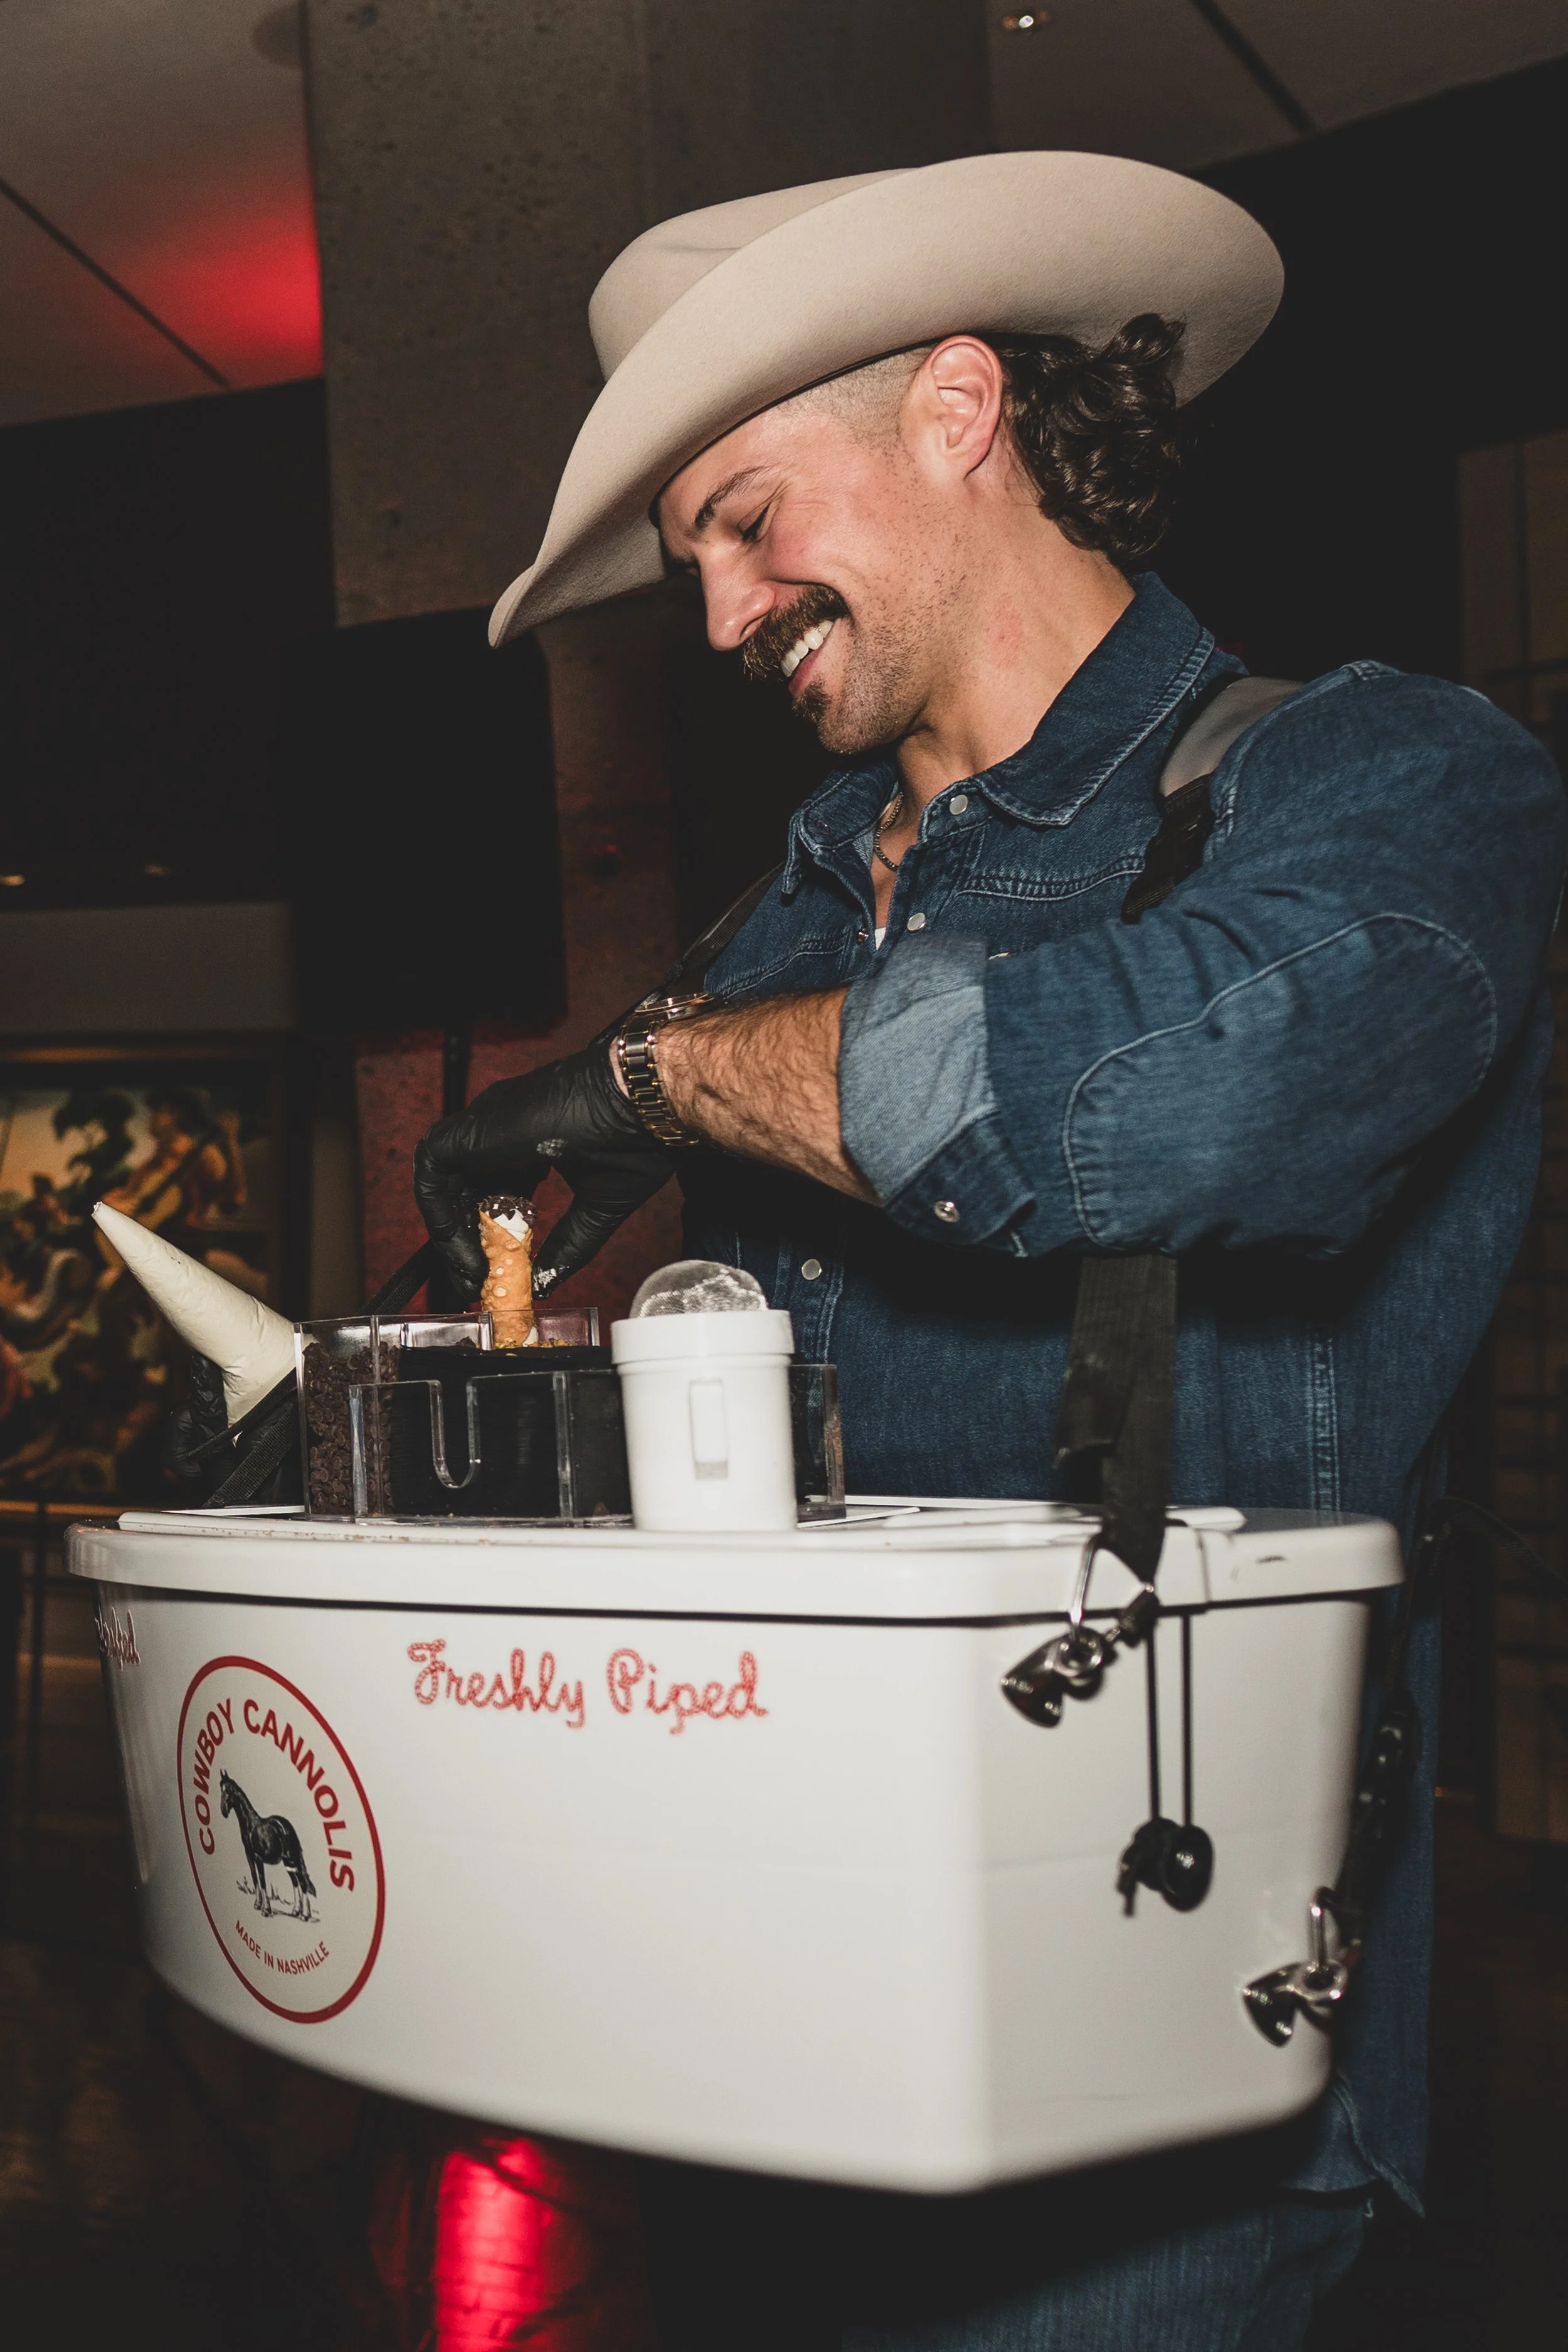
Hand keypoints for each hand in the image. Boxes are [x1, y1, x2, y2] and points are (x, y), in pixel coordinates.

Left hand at [414, 1041, 673, 1300]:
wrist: (636, 1105)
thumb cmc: (632, 1141)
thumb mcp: (598, 1208)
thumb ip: (569, 1245)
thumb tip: (546, 1284)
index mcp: (529, 1143)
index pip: (495, 1192)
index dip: (492, 1233)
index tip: (497, 1268)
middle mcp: (501, 1133)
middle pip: (466, 1193)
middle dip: (467, 1241)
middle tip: (477, 1282)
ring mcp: (484, 1128)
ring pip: (445, 1184)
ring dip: (452, 1233)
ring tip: (472, 1274)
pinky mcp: (471, 1132)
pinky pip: (431, 1173)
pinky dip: (439, 1214)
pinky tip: (462, 1249)